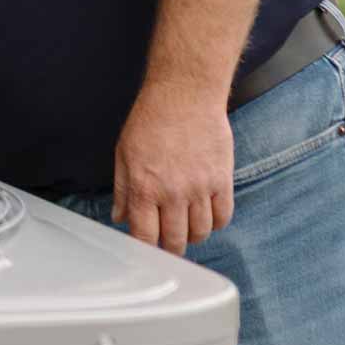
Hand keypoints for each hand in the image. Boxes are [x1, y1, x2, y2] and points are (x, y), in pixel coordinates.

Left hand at [112, 74, 235, 252]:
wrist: (185, 94)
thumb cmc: (152, 119)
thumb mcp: (124, 153)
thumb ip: (122, 189)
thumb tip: (120, 217)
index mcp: (144, 188)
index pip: (145, 236)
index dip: (146, 249)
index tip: (147, 250)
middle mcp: (173, 193)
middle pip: (175, 241)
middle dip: (170, 248)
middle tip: (169, 243)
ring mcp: (200, 188)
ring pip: (201, 233)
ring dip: (193, 236)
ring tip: (187, 227)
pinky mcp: (222, 179)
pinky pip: (224, 216)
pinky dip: (216, 222)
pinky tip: (207, 214)